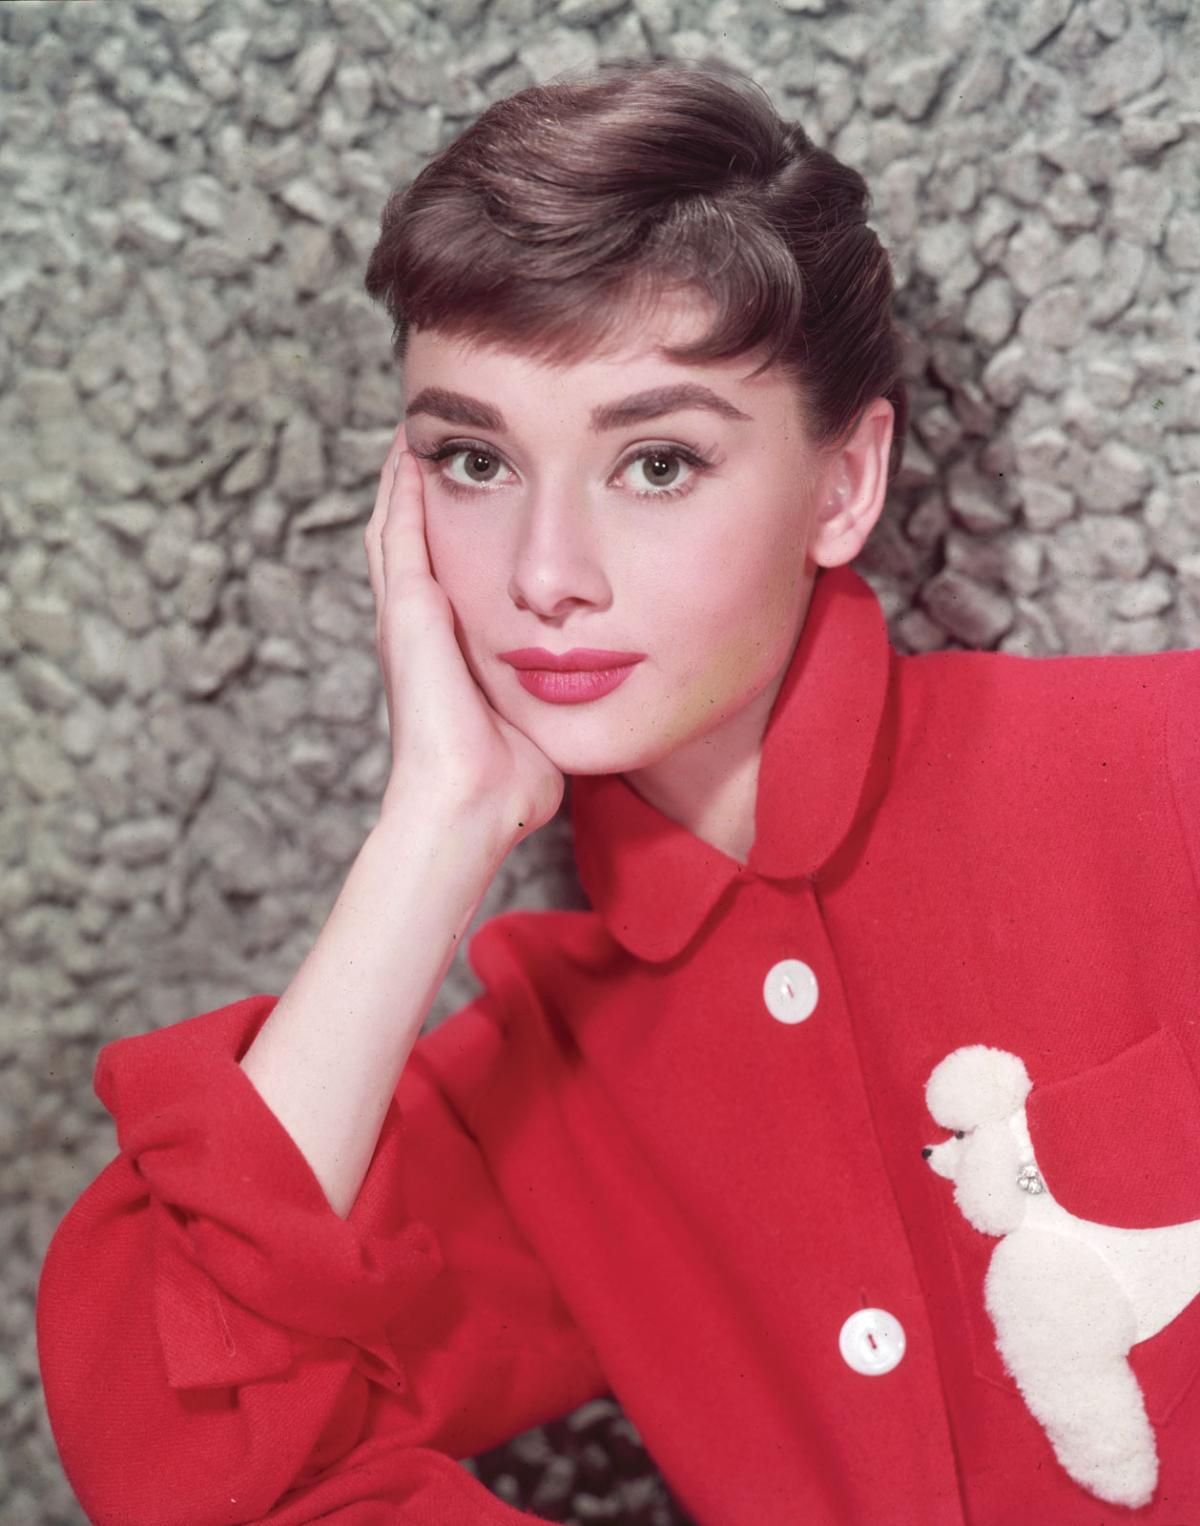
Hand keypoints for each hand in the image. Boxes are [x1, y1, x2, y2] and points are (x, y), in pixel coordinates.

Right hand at [363, 424, 565, 848]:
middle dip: (418, 490)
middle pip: (409, 539)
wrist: (469, 806)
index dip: (450, 529)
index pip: (443, 572)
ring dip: (403, 479)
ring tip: (416, 430)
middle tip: (434, 439)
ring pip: (393, 527)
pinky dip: (400, 490)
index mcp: (445, 652)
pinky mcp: (406, 612)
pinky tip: (411, 449)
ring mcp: (404, 618)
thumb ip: (559, 700)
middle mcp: (416, 629)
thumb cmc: (509, 784)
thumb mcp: (540, 724)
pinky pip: (399, 533)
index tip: (475, 488)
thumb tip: (601, 696)